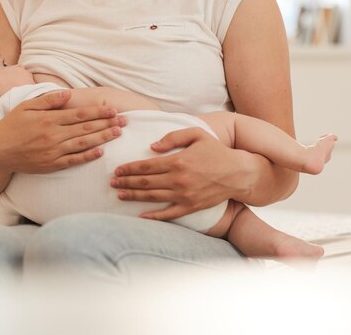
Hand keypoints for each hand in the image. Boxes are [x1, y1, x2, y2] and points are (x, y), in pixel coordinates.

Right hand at [0, 89, 127, 173]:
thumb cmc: (12, 126)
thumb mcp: (26, 107)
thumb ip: (48, 100)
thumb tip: (68, 94)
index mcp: (48, 119)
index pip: (79, 114)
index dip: (98, 112)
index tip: (113, 110)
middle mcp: (53, 135)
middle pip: (85, 128)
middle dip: (107, 124)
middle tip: (125, 121)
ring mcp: (53, 152)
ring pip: (83, 144)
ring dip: (102, 138)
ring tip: (118, 133)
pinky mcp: (51, 165)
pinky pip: (73, 160)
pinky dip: (88, 156)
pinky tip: (101, 152)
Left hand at [110, 127, 254, 220]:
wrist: (239, 173)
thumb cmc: (216, 151)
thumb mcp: (196, 134)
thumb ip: (173, 137)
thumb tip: (152, 146)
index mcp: (178, 161)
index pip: (146, 166)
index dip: (129, 168)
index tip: (117, 169)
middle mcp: (179, 179)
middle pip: (145, 182)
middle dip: (126, 182)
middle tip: (112, 182)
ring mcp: (185, 195)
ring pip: (152, 197)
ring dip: (133, 196)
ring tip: (119, 194)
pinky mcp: (191, 207)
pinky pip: (168, 214)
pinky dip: (153, 216)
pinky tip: (140, 216)